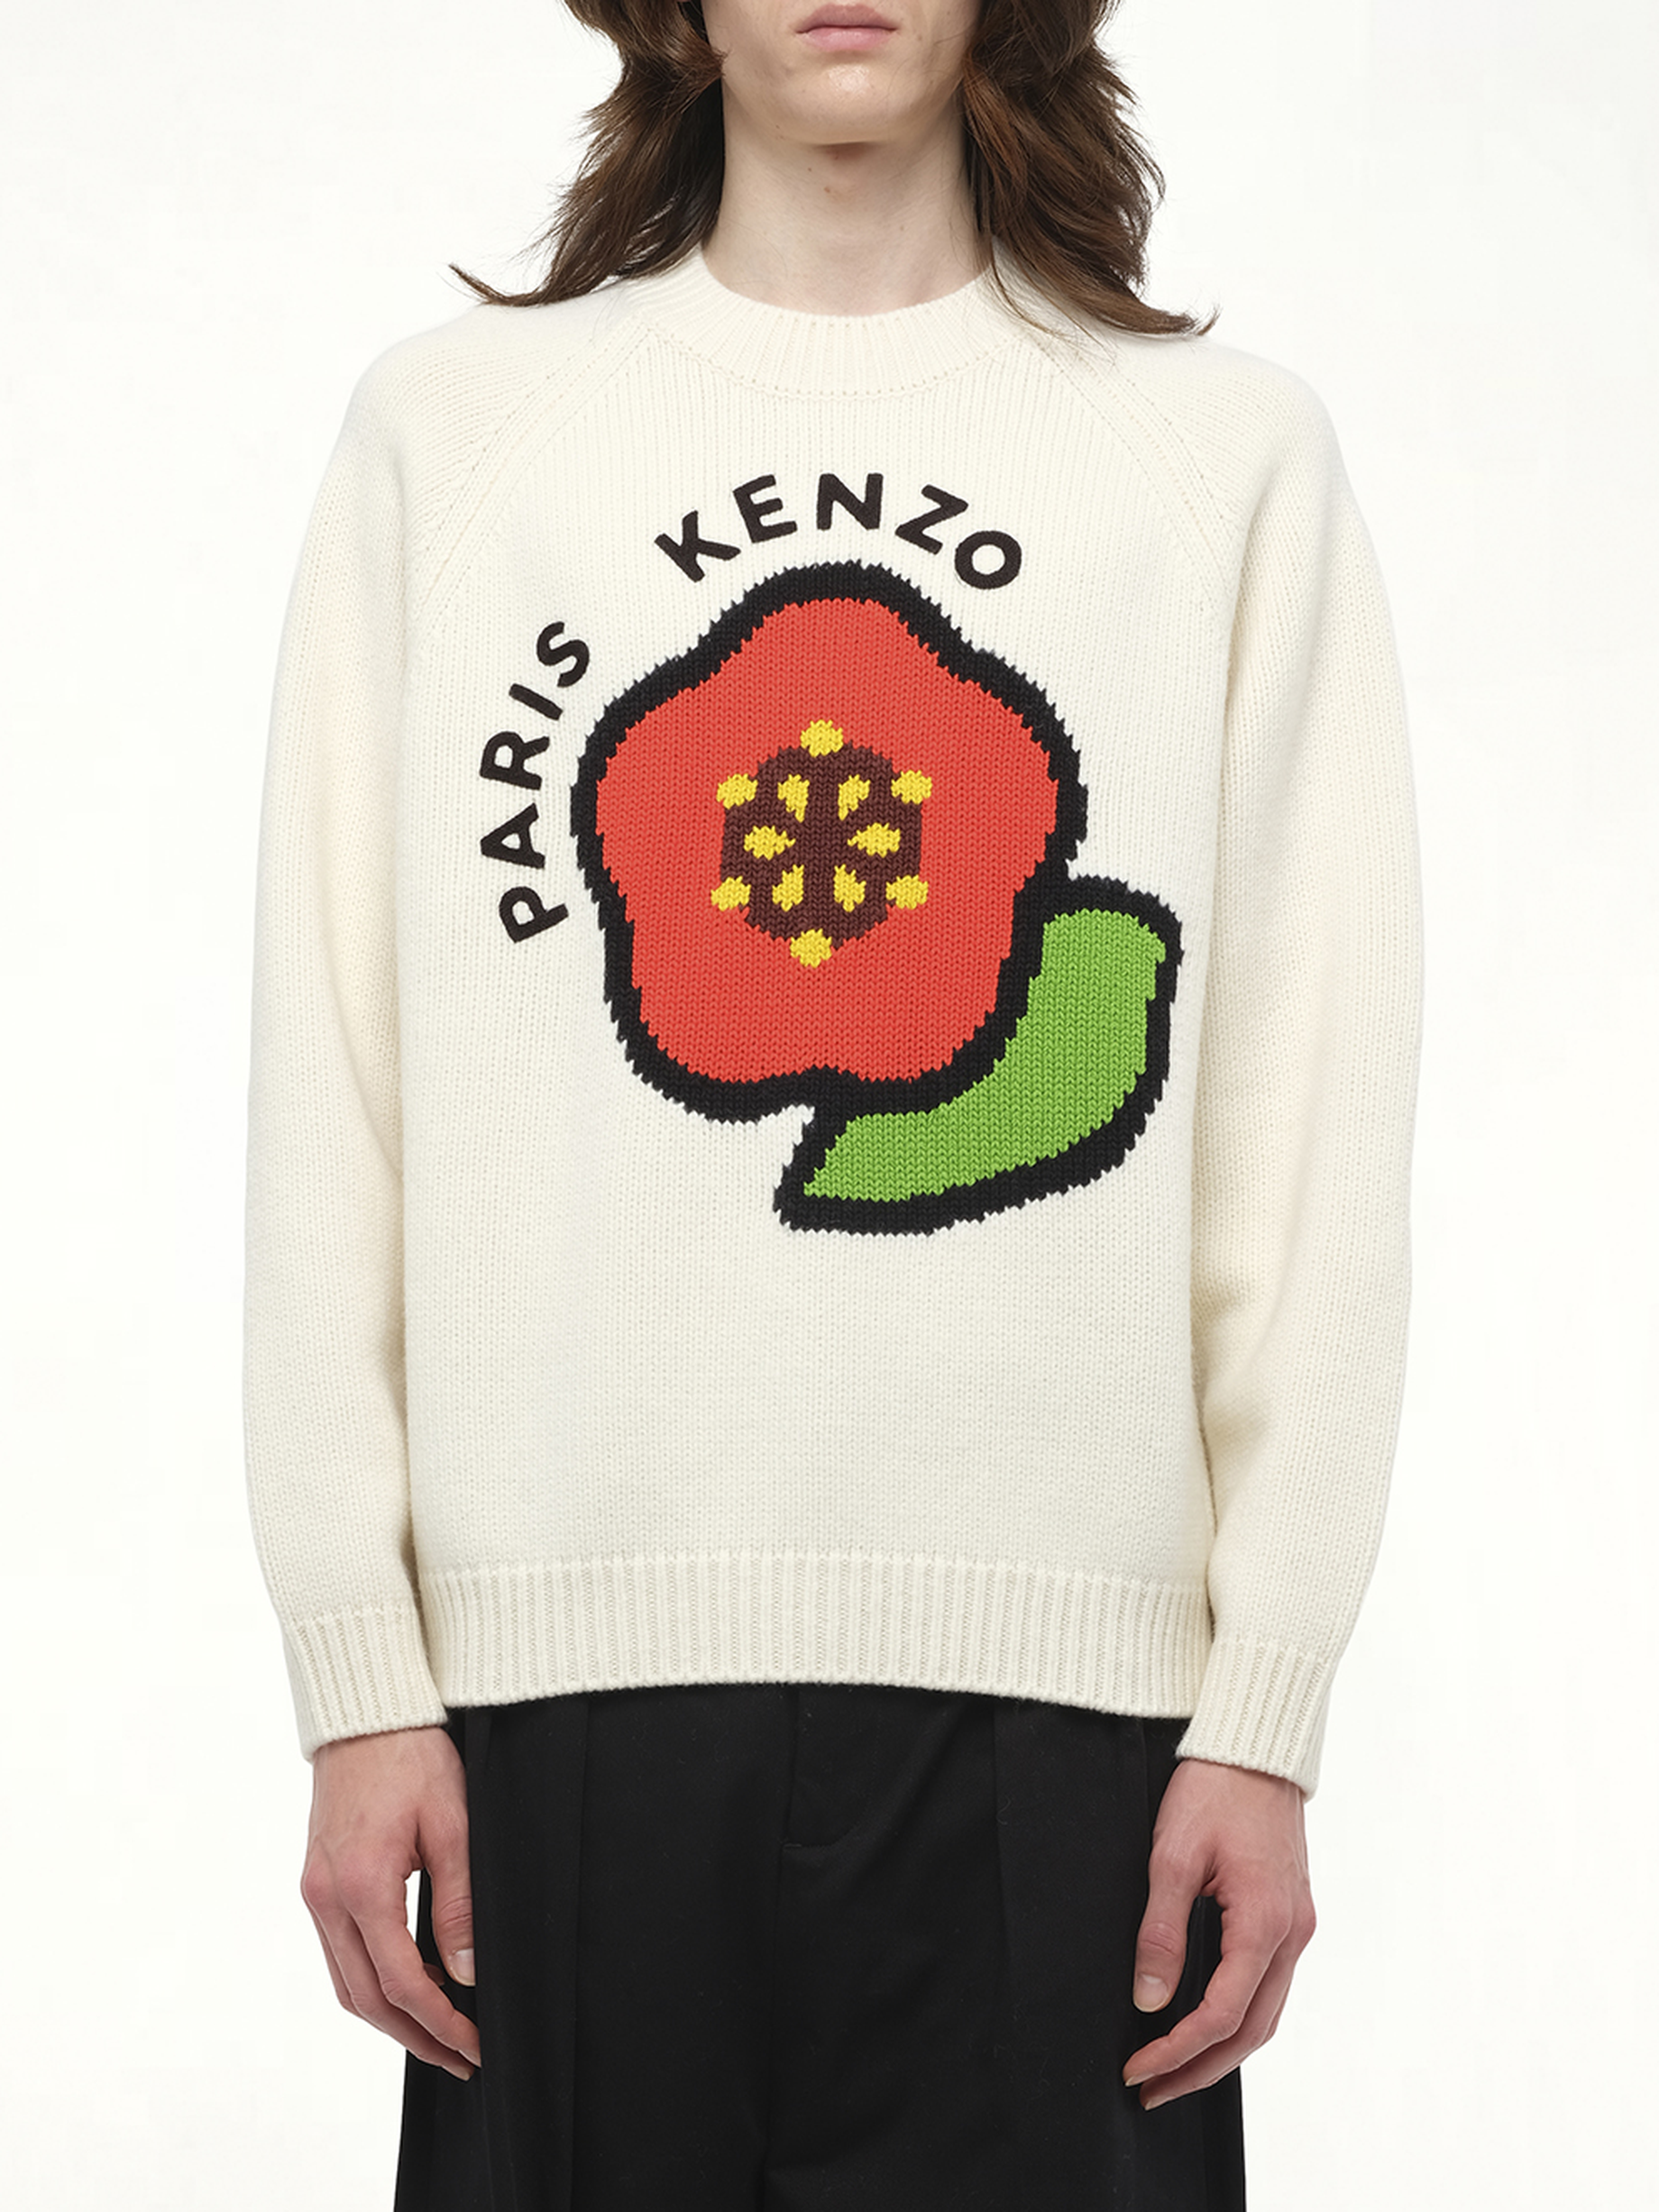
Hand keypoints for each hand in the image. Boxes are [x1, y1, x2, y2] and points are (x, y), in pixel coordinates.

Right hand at [300, 1724, 480, 2080]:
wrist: (365, 1714)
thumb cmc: (413, 1757)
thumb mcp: (453, 1824)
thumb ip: (459, 1903)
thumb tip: (467, 1973)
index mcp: (362, 1886)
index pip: (401, 1983)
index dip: (440, 2023)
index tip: (475, 2043)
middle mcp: (327, 1898)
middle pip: (365, 1998)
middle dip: (415, 2037)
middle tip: (460, 2058)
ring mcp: (315, 1892)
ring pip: (346, 1983)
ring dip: (389, 2018)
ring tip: (436, 2035)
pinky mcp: (315, 1882)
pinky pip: (337, 1954)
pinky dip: (369, 1983)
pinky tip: (403, 1988)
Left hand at [1123, 1756, 1314, 2107]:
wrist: (1256, 1747)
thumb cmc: (1213, 1790)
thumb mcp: (1172, 1855)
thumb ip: (1161, 1931)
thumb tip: (1149, 1999)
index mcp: (1264, 1922)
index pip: (1222, 2014)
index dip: (1177, 2051)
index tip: (1136, 2068)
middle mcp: (1292, 1934)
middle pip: (1251, 2031)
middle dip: (1200, 2069)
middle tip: (1150, 2090)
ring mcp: (1298, 1925)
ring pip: (1266, 2014)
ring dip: (1221, 2049)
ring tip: (1172, 2069)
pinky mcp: (1292, 1914)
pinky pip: (1271, 1984)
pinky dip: (1239, 2016)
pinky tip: (1206, 2023)